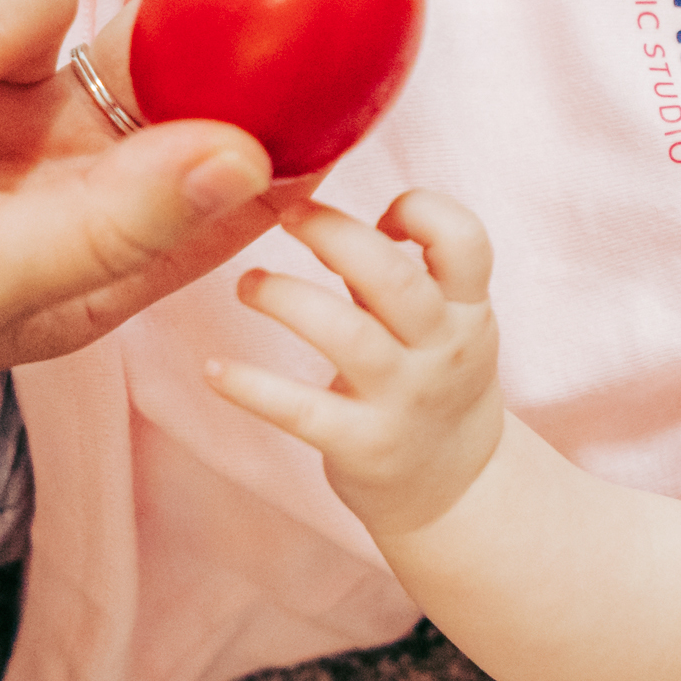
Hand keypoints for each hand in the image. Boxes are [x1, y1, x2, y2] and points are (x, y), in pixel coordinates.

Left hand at [208, 190, 505, 537]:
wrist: (454, 485)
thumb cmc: (430, 377)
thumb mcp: (440, 318)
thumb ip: (388, 267)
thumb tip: (312, 195)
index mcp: (467, 307)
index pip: (465, 240)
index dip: (420, 211)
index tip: (377, 214)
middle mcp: (444, 349)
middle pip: (394, 279)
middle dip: (333, 234)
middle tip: (285, 216)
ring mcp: (406, 399)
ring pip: (347, 336)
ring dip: (285, 299)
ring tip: (248, 286)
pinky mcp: (365, 445)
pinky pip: (301, 410)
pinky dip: (251, 387)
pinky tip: (213, 371)